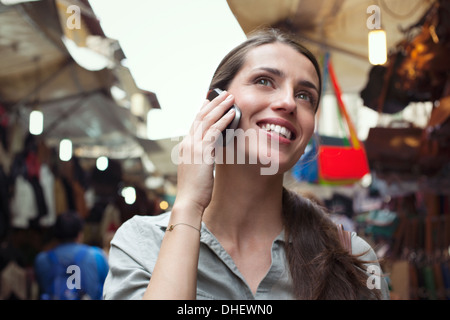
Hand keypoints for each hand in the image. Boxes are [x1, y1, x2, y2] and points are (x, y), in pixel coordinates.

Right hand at [174, 90, 235, 214]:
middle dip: (213, 103)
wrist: (189, 201)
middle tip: (223, 93)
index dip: (203, 110)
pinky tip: (232, 114)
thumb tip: (209, 155)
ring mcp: (194, 146)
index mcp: (185, 147)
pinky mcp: (202, 152)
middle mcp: (188, 143)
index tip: (209, 100)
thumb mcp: (196, 170)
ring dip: (220, 107)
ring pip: (207, 120)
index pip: (194, 123)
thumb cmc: (194, 190)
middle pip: (200, 117)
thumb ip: (201, 159)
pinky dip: (224, 121)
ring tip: (230, 98)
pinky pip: (214, 131)